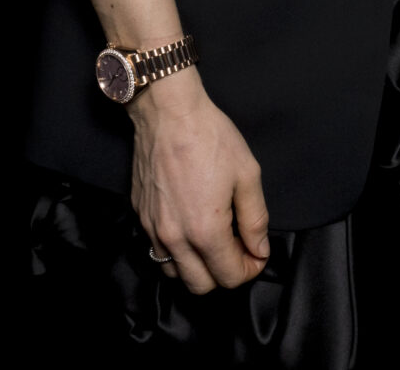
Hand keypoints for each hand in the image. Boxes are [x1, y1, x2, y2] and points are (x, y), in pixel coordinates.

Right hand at [128, 71, 271, 292]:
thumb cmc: (210, 138)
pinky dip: (177, 252)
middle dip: (225, 274)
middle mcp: (174, 238)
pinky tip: (191, 227)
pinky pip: (158, 251)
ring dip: (198, 267)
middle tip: (238, 249)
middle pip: (201, 286)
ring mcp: (152, 229)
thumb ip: (255, 219)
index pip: (230, 276)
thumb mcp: (247, 174)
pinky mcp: (140, 216)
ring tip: (214, 241)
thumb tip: (259, 250)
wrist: (168, 113)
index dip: (250, 269)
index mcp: (205, 231)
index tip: (257, 252)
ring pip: (175, 274)